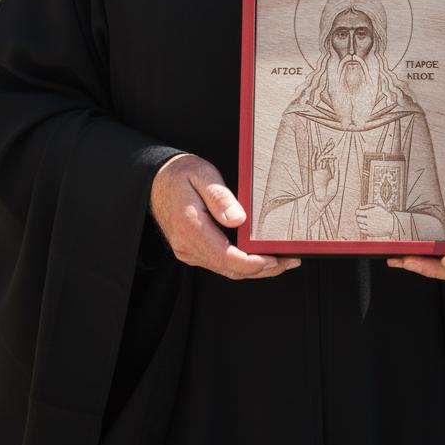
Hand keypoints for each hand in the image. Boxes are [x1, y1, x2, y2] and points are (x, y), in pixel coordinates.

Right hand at [149, 153, 299, 279]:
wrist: (156, 181)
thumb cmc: (181, 175)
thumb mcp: (203, 175)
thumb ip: (220, 198)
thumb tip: (238, 219)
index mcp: (190, 228)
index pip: (226, 257)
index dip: (253, 263)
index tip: (274, 259)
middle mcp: (187, 245)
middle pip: (229, 269)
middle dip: (262, 269)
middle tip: (289, 261)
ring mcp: (188, 251)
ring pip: (226, 270)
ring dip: (254, 269)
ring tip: (281, 261)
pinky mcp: (191, 250)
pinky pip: (219, 263)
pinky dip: (241, 264)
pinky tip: (258, 256)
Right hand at [311, 141, 338, 204]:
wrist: (322, 200)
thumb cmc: (330, 193)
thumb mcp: (336, 181)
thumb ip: (336, 170)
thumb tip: (337, 159)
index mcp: (332, 172)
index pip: (333, 161)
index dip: (334, 155)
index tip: (336, 150)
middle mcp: (325, 170)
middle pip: (327, 157)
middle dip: (328, 149)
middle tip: (331, 141)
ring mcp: (320, 170)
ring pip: (321, 158)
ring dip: (324, 151)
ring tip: (326, 143)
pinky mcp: (315, 172)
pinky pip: (314, 162)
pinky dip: (315, 156)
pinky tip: (316, 150)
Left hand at [357, 204, 395, 238]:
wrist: (391, 224)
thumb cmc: (384, 213)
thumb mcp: (377, 206)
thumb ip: (367, 206)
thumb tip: (359, 207)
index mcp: (370, 213)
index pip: (357, 212)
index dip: (357, 211)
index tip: (359, 211)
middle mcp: (369, 221)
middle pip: (358, 219)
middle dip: (359, 217)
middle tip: (363, 216)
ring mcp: (369, 228)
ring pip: (360, 225)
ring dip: (361, 222)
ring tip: (366, 221)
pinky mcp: (370, 233)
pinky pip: (362, 231)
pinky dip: (363, 228)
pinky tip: (367, 225)